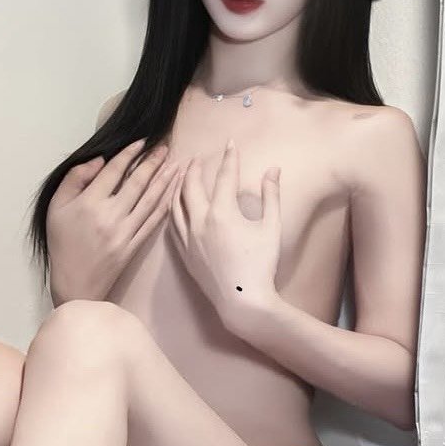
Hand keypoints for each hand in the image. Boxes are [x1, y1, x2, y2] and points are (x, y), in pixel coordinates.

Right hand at [47, 138, 180, 302]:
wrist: (74, 283)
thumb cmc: (62, 244)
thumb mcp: (56, 207)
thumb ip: (74, 179)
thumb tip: (99, 161)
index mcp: (90, 203)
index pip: (114, 171)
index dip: (129, 154)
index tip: (141, 142)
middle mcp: (111, 215)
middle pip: (137, 182)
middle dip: (153, 162)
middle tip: (164, 147)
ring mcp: (125, 231)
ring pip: (150, 200)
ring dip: (164, 180)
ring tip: (174, 164)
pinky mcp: (134, 245)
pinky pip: (153, 221)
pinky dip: (164, 205)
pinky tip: (172, 193)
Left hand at [169, 141, 282, 322]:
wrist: (243, 300)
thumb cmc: (261, 264)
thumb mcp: (271, 227)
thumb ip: (271, 195)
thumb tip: (273, 170)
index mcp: (222, 212)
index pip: (224, 177)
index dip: (229, 158)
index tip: (229, 144)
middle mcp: (200, 222)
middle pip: (191, 186)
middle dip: (195, 168)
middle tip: (197, 158)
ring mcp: (189, 238)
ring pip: (176, 204)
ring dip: (178, 186)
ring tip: (181, 175)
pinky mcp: (184, 253)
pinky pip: (172, 225)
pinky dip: (172, 209)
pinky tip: (174, 205)